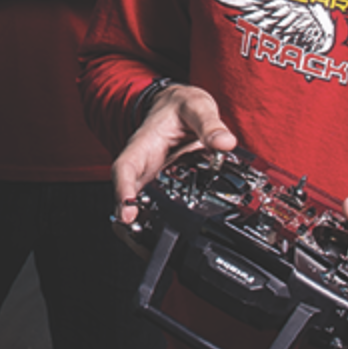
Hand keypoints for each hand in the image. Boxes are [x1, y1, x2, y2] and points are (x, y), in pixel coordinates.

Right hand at [111, 82, 235, 222]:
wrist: (180, 106)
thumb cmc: (181, 106)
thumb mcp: (196, 107)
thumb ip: (210, 124)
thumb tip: (224, 142)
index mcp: (143, 145)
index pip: (125, 168)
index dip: (123, 191)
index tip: (128, 210)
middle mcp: (143, 166)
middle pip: (128, 195)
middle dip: (130, 218)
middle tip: (141, 236)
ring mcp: (153, 178)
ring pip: (142, 204)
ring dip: (145, 224)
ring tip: (156, 243)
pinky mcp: (165, 185)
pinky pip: (161, 205)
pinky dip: (165, 221)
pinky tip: (176, 235)